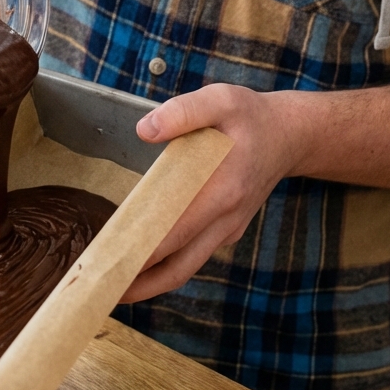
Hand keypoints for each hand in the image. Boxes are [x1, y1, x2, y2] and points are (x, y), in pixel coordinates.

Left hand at [121, 84, 299, 302]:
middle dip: (138, 283)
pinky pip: (192, 255)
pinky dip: (165, 265)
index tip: (108, 265)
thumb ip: (183, 112)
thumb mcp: (221, 100)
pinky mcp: (225, 230)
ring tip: (111, 285)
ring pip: (185, 268)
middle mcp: (226, 219)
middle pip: (178, 267)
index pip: (175, 233)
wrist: (290, 136)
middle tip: (99, 289)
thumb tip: (145, 130)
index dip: (141, 253)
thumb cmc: (251, 117)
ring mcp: (227, 229)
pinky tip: (138, 262)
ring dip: (149, 281)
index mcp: (223, 190)